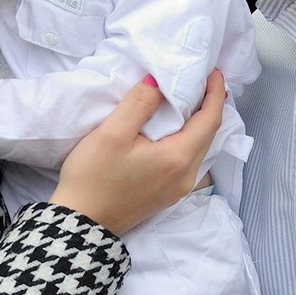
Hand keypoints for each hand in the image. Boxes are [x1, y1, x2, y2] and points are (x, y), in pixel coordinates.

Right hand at [50, 69, 224, 234]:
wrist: (81, 223)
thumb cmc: (94, 177)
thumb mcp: (112, 133)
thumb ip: (139, 103)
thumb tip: (158, 83)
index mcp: (178, 159)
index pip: (210, 120)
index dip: (215, 93)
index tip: (213, 71)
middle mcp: (186, 176)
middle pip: (209, 135)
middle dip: (210, 105)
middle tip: (203, 80)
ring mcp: (178, 189)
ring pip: (199, 148)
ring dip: (200, 123)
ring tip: (191, 99)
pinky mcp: (167, 194)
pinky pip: (188, 159)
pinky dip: (189, 138)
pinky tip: (177, 129)